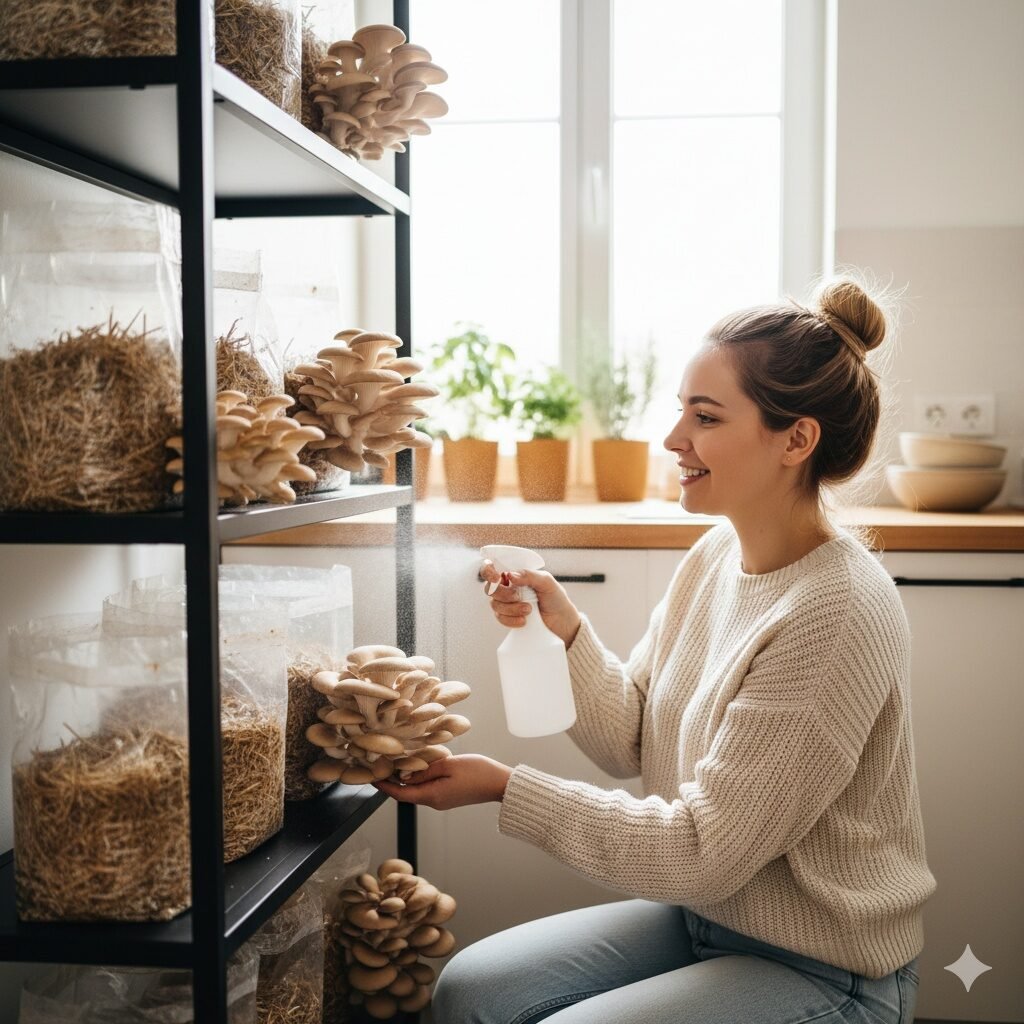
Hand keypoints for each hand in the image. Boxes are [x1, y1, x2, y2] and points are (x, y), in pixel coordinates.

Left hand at [373, 754, 511, 809]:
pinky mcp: (448, 796)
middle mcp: (434, 802)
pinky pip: (427, 788)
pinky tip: (417, 766)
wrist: (500, 784)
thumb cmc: (477, 772)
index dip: (384, 786)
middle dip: (392, 781)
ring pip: (417, 789)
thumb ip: (426, 770)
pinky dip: (418, 778)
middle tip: (380, 765)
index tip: (371, 778)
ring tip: (394, 762)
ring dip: (405, 778)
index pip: (400, 793)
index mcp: (432, 796)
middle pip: (406, 792)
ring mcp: (442, 800)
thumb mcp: (449, 765)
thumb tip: (406, 775)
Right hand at [480, 561, 581, 647]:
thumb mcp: (547, 582)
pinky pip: (500, 618)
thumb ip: (529, 575)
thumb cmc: (556, 598)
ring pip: (495, 605)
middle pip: (490, 588)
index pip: (492, 568)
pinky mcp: (508, 618)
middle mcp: (507, 587)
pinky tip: (524, 620)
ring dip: (511, 608)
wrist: (562, 623)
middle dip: (503, 594)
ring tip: (529, 610)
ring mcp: (506, 603)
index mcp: (515, 574)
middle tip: (518, 596)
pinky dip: (511, 620)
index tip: (497, 578)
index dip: (488, 571)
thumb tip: (510, 575)